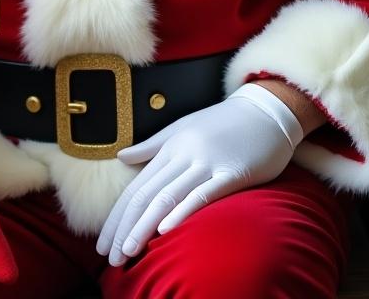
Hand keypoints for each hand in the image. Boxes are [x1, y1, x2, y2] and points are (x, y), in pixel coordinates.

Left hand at [96, 84, 302, 265]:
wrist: (264, 111)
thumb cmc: (222, 123)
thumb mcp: (181, 129)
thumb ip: (151, 146)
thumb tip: (121, 157)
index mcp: (170, 148)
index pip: (136, 187)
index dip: (117, 216)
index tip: (104, 242)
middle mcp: (182, 155)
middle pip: (146, 195)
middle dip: (125, 227)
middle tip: (109, 257)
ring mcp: (206, 163)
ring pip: (168, 197)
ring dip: (144, 226)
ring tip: (128, 250)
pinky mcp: (232, 173)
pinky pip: (203, 194)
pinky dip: (182, 211)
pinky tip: (166, 229)